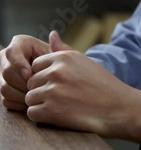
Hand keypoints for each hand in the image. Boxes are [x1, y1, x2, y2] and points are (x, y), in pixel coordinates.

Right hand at [0, 31, 70, 110]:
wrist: (57, 79)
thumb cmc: (60, 65)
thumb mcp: (62, 56)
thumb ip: (59, 48)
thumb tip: (53, 34)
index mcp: (19, 44)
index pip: (11, 52)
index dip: (19, 65)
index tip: (30, 75)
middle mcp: (7, 58)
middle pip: (6, 71)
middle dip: (22, 83)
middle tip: (38, 90)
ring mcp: (3, 75)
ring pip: (4, 87)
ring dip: (22, 95)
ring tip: (38, 97)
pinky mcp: (4, 89)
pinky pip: (6, 99)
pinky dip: (19, 103)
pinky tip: (33, 102)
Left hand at [26, 48, 140, 141]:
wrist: (121, 109)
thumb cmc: (103, 85)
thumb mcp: (84, 61)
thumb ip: (63, 50)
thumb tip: (51, 34)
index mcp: (63, 58)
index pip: (35, 66)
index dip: (43, 77)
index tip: (56, 85)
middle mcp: (56, 72)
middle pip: (31, 82)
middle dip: (40, 91)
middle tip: (58, 98)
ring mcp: (53, 91)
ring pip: (29, 97)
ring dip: (39, 104)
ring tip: (57, 107)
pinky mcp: (52, 110)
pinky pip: (32, 113)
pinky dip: (40, 117)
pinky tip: (55, 116)